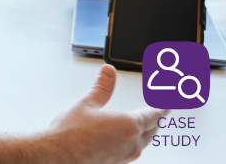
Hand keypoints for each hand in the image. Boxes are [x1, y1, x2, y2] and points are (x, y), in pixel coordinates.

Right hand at [46, 65, 168, 163]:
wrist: (58, 157)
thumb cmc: (69, 135)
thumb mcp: (86, 105)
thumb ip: (101, 88)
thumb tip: (109, 72)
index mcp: (128, 125)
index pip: (154, 115)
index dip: (162, 108)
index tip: (168, 104)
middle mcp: (131, 143)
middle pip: (152, 130)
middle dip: (156, 120)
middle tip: (159, 113)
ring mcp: (125, 155)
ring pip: (144, 143)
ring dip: (147, 133)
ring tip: (145, 126)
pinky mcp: (116, 163)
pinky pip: (133, 150)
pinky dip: (135, 142)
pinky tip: (125, 140)